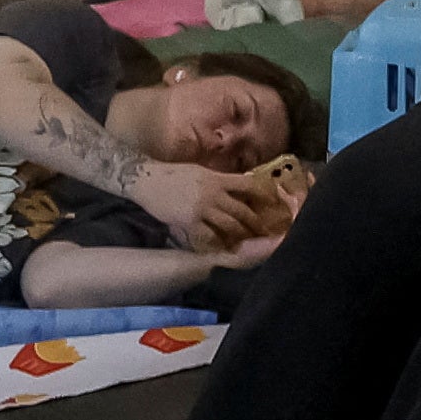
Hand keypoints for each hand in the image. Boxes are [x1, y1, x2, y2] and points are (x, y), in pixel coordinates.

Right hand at [137, 158, 286, 251]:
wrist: (147, 180)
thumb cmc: (173, 174)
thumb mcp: (200, 171)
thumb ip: (218, 180)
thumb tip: (235, 187)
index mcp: (217, 179)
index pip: (248, 185)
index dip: (263, 194)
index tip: (272, 203)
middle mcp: (213, 194)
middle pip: (242, 210)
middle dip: (256, 223)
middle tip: (266, 232)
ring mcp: (202, 209)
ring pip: (229, 225)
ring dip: (241, 235)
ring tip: (249, 242)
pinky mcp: (189, 222)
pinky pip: (208, 235)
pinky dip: (217, 243)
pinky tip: (223, 248)